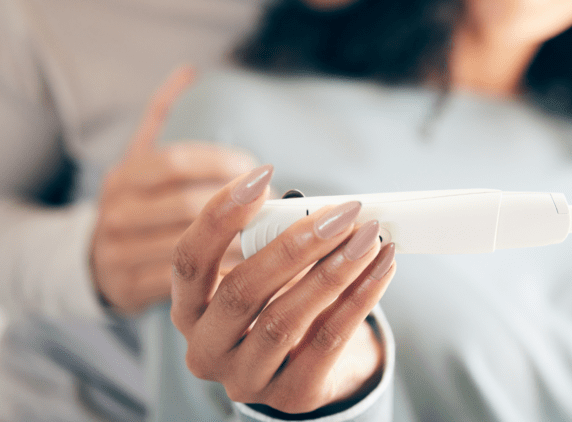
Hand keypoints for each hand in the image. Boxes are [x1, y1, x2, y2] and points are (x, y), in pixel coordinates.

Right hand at [91, 66, 257, 313]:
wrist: (90, 265)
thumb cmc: (134, 204)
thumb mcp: (139, 160)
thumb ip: (162, 116)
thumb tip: (189, 70)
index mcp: (123, 177)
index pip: (176, 161)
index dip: (221, 162)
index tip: (257, 168)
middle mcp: (115, 213)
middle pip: (186, 205)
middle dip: (237, 205)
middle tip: (275, 204)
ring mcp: (119, 253)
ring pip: (189, 246)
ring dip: (237, 241)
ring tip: (274, 235)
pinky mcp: (130, 289)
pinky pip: (186, 282)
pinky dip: (222, 274)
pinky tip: (253, 267)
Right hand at [171, 165, 396, 414]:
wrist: (312, 367)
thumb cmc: (282, 303)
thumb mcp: (266, 272)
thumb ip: (274, 238)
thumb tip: (316, 206)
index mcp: (189, 310)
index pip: (188, 260)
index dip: (220, 215)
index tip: (260, 174)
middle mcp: (206, 350)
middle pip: (243, 290)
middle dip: (296, 244)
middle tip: (341, 212)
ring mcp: (246, 379)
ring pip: (286, 319)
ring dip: (334, 270)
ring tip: (369, 236)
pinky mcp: (292, 396)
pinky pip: (328, 342)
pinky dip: (360, 298)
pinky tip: (382, 267)